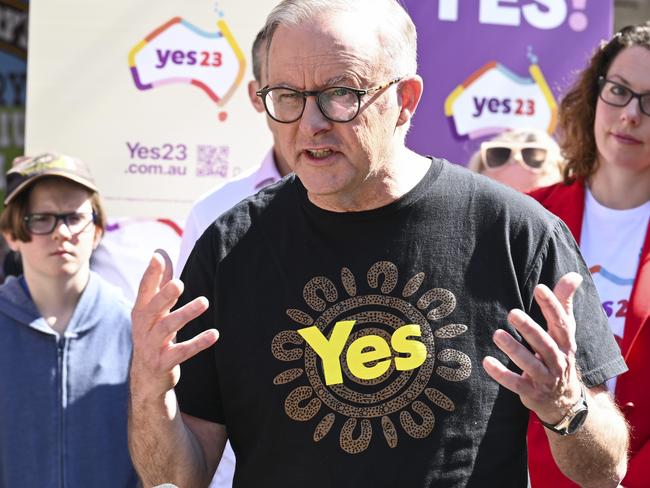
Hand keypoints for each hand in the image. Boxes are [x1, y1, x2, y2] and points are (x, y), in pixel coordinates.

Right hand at [130, 250, 218, 399]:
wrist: (147, 377)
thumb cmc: (153, 334)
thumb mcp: (154, 310)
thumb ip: (158, 283)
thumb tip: (159, 252)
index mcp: (141, 312)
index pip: (144, 289)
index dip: (150, 273)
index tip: (157, 256)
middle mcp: (143, 327)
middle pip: (153, 308)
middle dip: (165, 295)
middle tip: (180, 283)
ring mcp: (151, 346)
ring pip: (167, 328)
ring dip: (185, 314)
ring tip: (204, 302)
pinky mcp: (163, 363)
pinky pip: (181, 352)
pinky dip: (198, 343)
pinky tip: (214, 334)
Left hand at [482, 272, 584, 423]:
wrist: (564, 401)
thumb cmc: (559, 356)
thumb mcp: (564, 332)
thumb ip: (564, 303)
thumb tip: (574, 275)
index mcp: (566, 343)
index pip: (561, 322)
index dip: (552, 305)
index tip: (539, 288)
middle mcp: (558, 361)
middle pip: (545, 344)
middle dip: (530, 329)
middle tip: (512, 312)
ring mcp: (545, 378)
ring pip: (530, 364)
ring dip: (514, 349)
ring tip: (497, 334)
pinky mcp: (531, 392)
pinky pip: (515, 383)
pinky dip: (501, 374)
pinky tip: (486, 362)